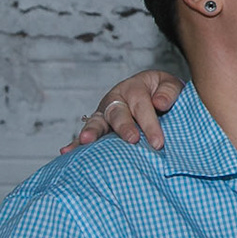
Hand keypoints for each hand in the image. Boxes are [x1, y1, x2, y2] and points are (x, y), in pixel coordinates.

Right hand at [60, 71, 184, 152]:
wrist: (152, 94)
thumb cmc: (162, 93)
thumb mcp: (170, 84)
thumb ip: (169, 92)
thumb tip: (160, 103)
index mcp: (134, 88)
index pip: (142, 106)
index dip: (150, 124)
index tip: (158, 143)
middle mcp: (116, 100)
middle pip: (117, 113)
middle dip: (124, 126)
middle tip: (132, 140)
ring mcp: (104, 114)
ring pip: (97, 122)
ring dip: (92, 132)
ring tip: (86, 141)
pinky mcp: (99, 127)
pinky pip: (85, 135)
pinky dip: (75, 143)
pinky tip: (66, 152)